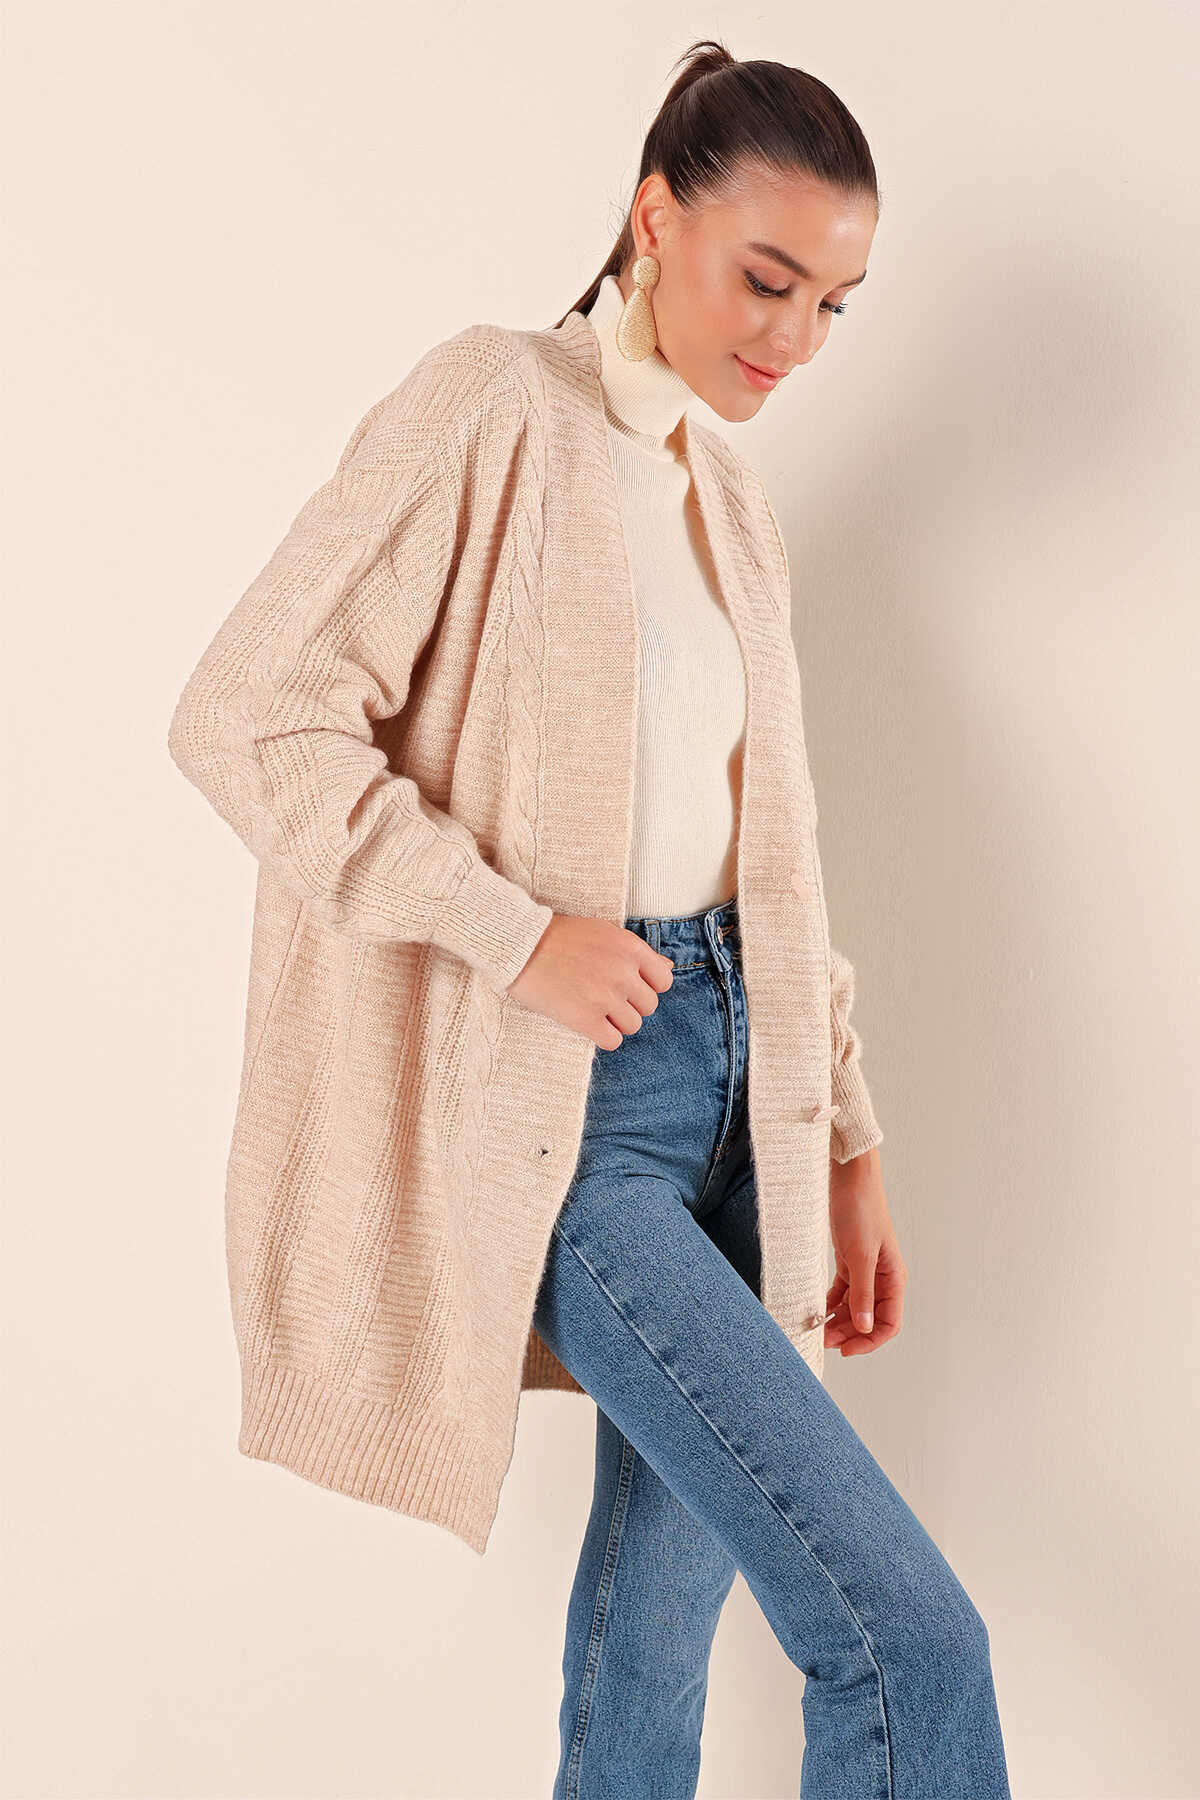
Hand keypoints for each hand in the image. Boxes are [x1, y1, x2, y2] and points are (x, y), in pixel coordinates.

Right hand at [506, 913, 673, 1048]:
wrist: (520, 944)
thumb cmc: (560, 936)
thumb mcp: (604, 932)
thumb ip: (637, 952)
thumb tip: (668, 967)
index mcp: (630, 948)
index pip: (664, 981)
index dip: (648, 986)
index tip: (629, 986)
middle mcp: (623, 972)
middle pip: (649, 1006)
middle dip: (630, 1004)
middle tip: (605, 997)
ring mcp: (605, 996)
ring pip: (633, 1026)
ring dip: (616, 1021)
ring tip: (593, 1008)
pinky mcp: (585, 1018)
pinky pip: (613, 1041)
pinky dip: (603, 1036)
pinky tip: (587, 1023)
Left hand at [824, 1143, 905, 1355]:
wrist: (848, 1177)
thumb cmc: (861, 1210)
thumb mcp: (860, 1255)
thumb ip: (862, 1293)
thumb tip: (865, 1327)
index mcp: (894, 1278)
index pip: (889, 1323)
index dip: (869, 1341)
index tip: (845, 1349)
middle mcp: (882, 1278)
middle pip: (869, 1319)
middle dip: (848, 1333)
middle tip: (822, 1341)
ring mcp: (865, 1270)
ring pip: (854, 1308)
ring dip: (837, 1321)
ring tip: (816, 1330)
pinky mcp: (849, 1261)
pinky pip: (842, 1292)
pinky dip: (830, 1304)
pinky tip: (817, 1311)